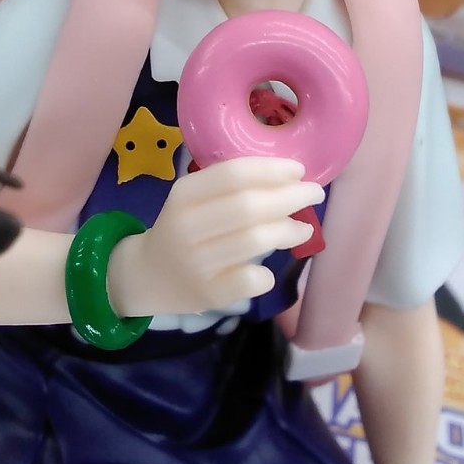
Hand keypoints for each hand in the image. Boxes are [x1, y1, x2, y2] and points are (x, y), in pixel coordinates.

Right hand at [107, 157, 323, 318]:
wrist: (148, 275)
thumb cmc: (183, 229)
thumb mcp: (194, 199)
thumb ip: (231, 187)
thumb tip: (290, 178)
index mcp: (184, 194)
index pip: (233, 175)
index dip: (271, 170)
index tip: (299, 170)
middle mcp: (187, 226)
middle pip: (248, 206)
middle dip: (290, 197)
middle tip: (314, 194)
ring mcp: (197, 262)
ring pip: (254, 240)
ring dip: (289, 231)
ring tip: (304, 228)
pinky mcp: (208, 293)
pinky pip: (250, 280)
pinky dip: (267, 273)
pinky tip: (268, 269)